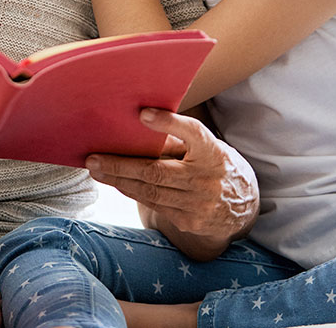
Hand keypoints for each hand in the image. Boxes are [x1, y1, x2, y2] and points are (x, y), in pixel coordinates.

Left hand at [86, 109, 257, 260]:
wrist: (242, 206)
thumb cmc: (215, 164)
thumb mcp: (208, 147)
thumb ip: (179, 139)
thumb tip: (137, 125)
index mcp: (214, 152)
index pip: (193, 133)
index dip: (168, 123)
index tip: (142, 114)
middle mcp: (208, 179)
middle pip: (156, 171)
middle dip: (120, 165)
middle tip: (93, 158)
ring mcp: (199, 204)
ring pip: (151, 191)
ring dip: (119, 181)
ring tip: (97, 170)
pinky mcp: (190, 222)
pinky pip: (155, 206)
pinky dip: (133, 193)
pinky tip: (117, 183)